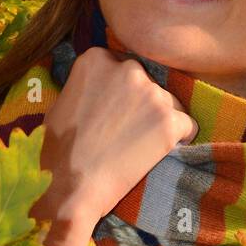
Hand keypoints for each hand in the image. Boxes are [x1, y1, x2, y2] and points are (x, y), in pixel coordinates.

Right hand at [35, 46, 198, 229]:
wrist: (69, 187)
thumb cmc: (58, 150)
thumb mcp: (62, 102)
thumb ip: (86, 86)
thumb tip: (99, 88)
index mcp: (97, 58)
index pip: (123, 68)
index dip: (121, 93)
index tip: (115, 113)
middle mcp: (128, 68)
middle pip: (148, 82)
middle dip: (142, 104)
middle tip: (128, 132)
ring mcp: (151, 93)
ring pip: (169, 103)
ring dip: (158, 121)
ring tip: (139, 147)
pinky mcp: (169, 120)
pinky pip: (187, 125)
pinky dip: (179, 139)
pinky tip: (160, 153)